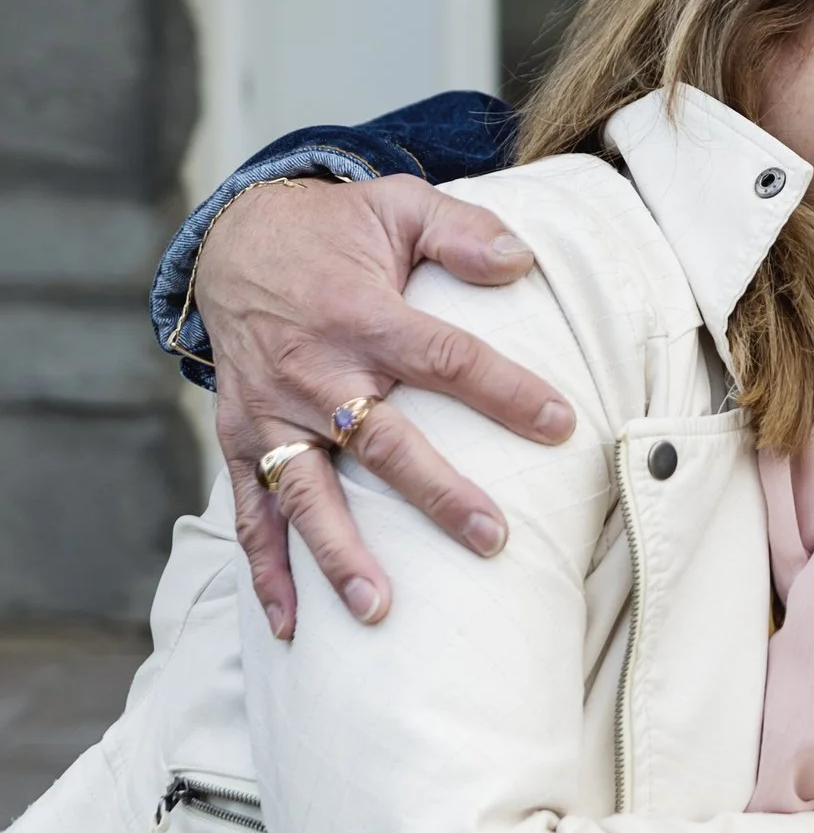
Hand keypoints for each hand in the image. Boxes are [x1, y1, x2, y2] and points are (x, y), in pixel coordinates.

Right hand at [198, 175, 576, 638]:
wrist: (234, 240)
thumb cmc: (337, 232)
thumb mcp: (399, 205)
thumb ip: (462, 230)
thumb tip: (521, 261)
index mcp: (361, 313)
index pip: (443, 358)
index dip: (503, 390)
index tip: (560, 424)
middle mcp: (311, 370)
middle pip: (380, 440)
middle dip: (435, 493)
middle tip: (491, 538)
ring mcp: (270, 412)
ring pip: (306, 491)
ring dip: (340, 552)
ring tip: (380, 608)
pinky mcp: (239, 439)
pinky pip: (249, 512)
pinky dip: (265, 570)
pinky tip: (291, 626)